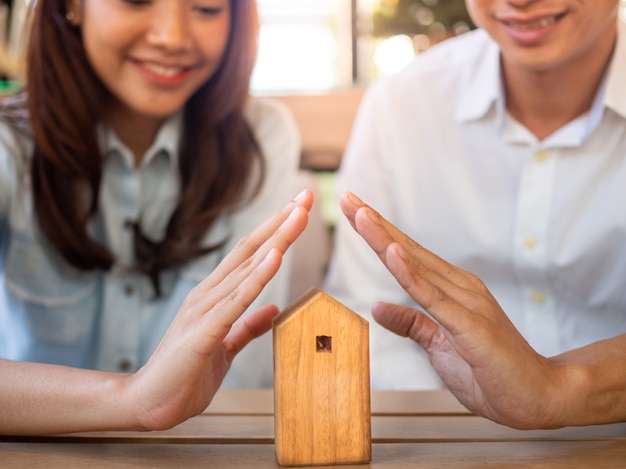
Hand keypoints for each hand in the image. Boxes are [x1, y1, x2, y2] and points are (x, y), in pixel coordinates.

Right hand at [124, 190, 313, 430]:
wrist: (149, 403)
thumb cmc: (185, 374)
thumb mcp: (226, 345)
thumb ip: (247, 325)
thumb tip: (273, 307)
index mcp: (215, 296)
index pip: (250, 255)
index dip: (276, 230)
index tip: (300, 209)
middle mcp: (209, 294)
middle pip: (251, 249)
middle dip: (280, 221)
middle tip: (306, 195)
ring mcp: (204, 309)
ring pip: (247, 267)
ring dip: (276, 239)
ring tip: (299, 214)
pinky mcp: (203, 332)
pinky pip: (235, 301)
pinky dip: (257, 277)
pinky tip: (275, 256)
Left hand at [339, 191, 568, 428]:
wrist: (536, 396)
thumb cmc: (491, 372)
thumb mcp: (438, 346)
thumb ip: (411, 324)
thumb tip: (377, 308)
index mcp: (450, 290)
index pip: (406, 255)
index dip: (377, 232)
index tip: (352, 209)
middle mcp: (458, 287)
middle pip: (406, 250)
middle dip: (374, 223)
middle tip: (346, 197)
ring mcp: (466, 302)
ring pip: (416, 265)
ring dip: (386, 238)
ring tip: (360, 213)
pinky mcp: (471, 324)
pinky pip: (433, 297)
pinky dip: (410, 274)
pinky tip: (393, 252)